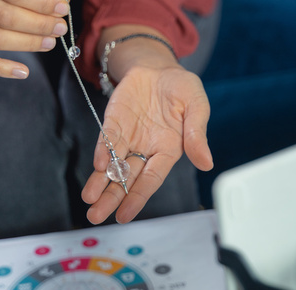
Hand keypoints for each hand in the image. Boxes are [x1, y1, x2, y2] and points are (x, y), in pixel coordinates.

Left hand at [81, 65, 212, 223]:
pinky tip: (97, 166)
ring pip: (112, 166)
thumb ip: (197, 134)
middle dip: (111, 198)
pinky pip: (107, 140)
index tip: (124, 215)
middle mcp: (145, 149)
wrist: (159, 67)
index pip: (150, 180)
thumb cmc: (181, 88)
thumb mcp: (196, 106)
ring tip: (88, 200)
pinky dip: (102, 152)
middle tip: (95, 216)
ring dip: (99, 183)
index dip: (137, 198)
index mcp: (167, 151)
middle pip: (127, 179)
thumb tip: (206, 163)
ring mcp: (128, 138)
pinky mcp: (114, 123)